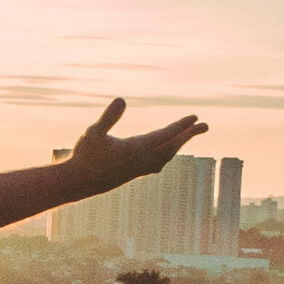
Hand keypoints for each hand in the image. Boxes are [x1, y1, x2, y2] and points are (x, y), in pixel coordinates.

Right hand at [59, 97, 207, 194]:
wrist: (78, 183)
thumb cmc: (85, 156)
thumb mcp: (93, 132)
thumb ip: (108, 117)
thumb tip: (121, 99)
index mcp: (136, 149)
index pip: (165, 136)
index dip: (181, 126)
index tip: (195, 118)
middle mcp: (141, 161)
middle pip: (171, 146)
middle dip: (188, 135)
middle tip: (204, 126)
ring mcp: (138, 169)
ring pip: (165, 156)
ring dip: (178, 145)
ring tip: (187, 135)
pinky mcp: (133, 173)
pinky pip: (157, 164)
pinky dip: (167, 155)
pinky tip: (165, 154)